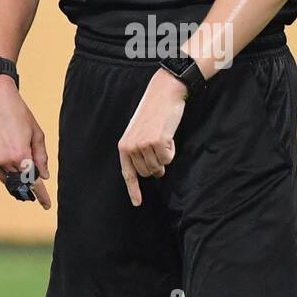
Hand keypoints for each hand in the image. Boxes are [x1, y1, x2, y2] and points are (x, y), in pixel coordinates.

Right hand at [0, 77, 51, 209]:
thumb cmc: (19, 114)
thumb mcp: (37, 134)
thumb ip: (41, 157)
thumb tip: (44, 175)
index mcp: (21, 155)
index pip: (33, 182)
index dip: (41, 195)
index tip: (47, 205)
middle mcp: (4, 160)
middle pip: (19, 180)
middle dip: (27, 181)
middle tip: (31, 176)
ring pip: (6, 178)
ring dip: (13, 175)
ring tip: (16, 156)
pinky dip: (1, 168)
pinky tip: (3, 154)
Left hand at [117, 68, 187, 206]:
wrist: (164, 93)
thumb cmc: (154, 113)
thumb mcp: (139, 132)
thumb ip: (140, 152)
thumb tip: (153, 173)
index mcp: (124, 145)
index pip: (128, 173)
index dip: (133, 190)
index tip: (137, 203)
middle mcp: (131, 147)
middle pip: (148, 172)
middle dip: (156, 164)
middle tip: (160, 145)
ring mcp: (143, 145)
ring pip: (159, 167)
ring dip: (165, 155)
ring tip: (163, 137)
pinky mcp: (157, 142)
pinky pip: (168, 158)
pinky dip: (172, 149)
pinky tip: (168, 135)